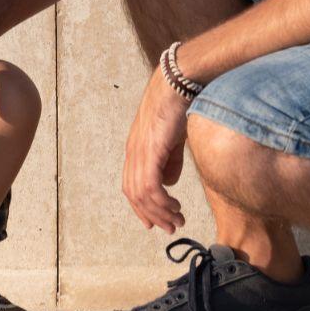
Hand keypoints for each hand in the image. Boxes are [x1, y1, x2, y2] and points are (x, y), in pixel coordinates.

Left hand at [122, 77, 189, 233]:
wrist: (178, 83)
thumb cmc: (177, 105)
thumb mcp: (173, 138)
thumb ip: (170, 160)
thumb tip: (170, 182)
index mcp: (136, 148)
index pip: (131, 185)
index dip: (141, 206)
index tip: (155, 221)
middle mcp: (133, 152)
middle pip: (134, 195)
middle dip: (152, 215)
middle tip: (170, 227)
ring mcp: (139, 152)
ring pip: (142, 195)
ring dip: (160, 213)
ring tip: (177, 221)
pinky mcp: (150, 152)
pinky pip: (151, 187)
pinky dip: (162, 203)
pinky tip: (175, 207)